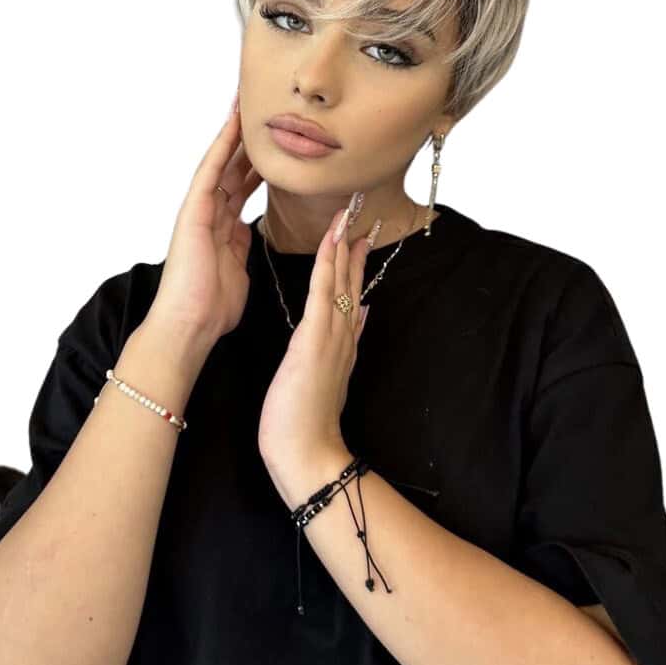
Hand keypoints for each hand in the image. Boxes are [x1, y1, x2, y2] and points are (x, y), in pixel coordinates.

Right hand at [146, 92, 264, 344]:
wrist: (190, 325)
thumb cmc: (212, 307)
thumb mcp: (237, 269)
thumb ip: (242, 246)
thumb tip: (249, 232)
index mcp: (223, 228)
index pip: (244, 186)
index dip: (260, 163)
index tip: (278, 142)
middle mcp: (211, 213)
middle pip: (235, 167)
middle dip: (250, 140)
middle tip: (266, 109)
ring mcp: (200, 210)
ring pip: (222, 162)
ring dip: (235, 131)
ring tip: (249, 101)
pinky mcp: (193, 211)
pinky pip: (210, 171)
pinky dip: (222, 146)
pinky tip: (234, 122)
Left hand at [258, 203, 373, 489]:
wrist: (307, 454)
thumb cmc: (304, 425)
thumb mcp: (326, 378)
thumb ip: (343, 348)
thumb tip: (359, 316)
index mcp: (341, 345)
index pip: (350, 296)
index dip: (353, 265)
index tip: (356, 237)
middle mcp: (343, 337)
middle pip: (351, 282)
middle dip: (354, 245)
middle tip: (361, 210)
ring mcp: (333, 337)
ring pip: (341, 280)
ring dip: (345, 244)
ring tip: (350, 211)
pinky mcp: (317, 340)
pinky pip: (324, 293)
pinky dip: (329, 264)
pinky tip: (332, 240)